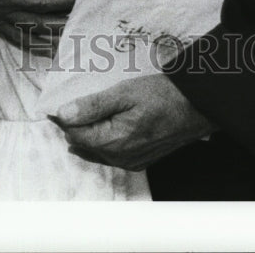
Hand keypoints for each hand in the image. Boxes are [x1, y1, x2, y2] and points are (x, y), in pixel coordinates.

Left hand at [50, 74, 213, 170]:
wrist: (195, 106)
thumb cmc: (163, 95)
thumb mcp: (124, 92)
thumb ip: (92, 106)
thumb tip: (62, 114)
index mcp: (113, 142)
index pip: (74, 132)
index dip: (64, 116)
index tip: (59, 102)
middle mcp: (119, 158)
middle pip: (84, 142)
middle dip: (77, 123)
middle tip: (77, 102)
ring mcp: (130, 162)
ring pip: (96, 149)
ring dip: (91, 131)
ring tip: (91, 111)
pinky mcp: (139, 160)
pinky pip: (111, 154)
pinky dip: (104, 140)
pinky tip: (107, 125)